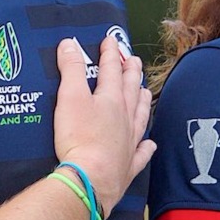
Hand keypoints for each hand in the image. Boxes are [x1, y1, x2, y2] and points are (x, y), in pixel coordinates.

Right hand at [51, 35, 154, 212]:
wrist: (90, 178)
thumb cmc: (79, 137)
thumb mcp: (69, 96)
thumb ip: (71, 69)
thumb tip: (70, 44)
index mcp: (111, 99)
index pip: (111, 70)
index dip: (110, 54)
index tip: (111, 41)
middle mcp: (125, 118)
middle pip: (131, 90)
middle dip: (131, 73)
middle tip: (134, 61)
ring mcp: (129, 142)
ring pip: (140, 117)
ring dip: (142, 102)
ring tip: (145, 92)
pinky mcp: (127, 165)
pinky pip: (141, 153)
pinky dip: (146, 147)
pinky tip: (149, 144)